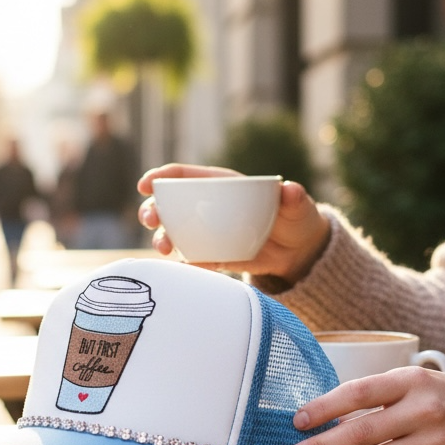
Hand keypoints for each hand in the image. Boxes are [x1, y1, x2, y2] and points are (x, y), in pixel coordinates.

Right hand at [137, 163, 330, 284]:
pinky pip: (192, 259)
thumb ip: (293, 198)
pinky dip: (185, 264)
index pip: (183, 175)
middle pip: (168, 205)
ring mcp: (206, 232)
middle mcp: (206, 207)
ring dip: (162, 239)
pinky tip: (183, 268)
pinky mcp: (212, 255)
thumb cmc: (295, 217)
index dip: (160, 177)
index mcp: (220, 184)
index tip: (146, 185)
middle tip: (151, 220)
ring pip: (174, 233)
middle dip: (152, 210)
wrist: (298, 250)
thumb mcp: (296, 205)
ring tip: (164, 249)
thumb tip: (290, 191)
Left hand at [283, 368, 444, 444]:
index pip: (358, 391)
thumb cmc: (443, 397)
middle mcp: (423, 411)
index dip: (324, 407)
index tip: (297, 420)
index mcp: (411, 381)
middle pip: (362, 432)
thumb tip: (323, 419)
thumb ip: (374, 398)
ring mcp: (435, 443)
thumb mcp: (412, 383)